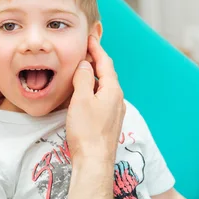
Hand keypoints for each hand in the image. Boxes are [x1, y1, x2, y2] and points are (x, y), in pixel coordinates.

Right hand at [66, 36, 124, 164]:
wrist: (94, 161)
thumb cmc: (87, 131)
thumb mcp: (81, 100)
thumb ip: (83, 79)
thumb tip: (84, 64)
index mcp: (112, 90)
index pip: (105, 63)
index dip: (96, 48)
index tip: (89, 37)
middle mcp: (117, 99)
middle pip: (106, 73)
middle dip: (95, 60)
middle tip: (83, 49)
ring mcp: (114, 111)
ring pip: (104, 86)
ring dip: (93, 75)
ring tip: (81, 68)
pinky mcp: (108, 122)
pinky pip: (102, 98)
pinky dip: (93, 89)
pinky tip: (84, 93)